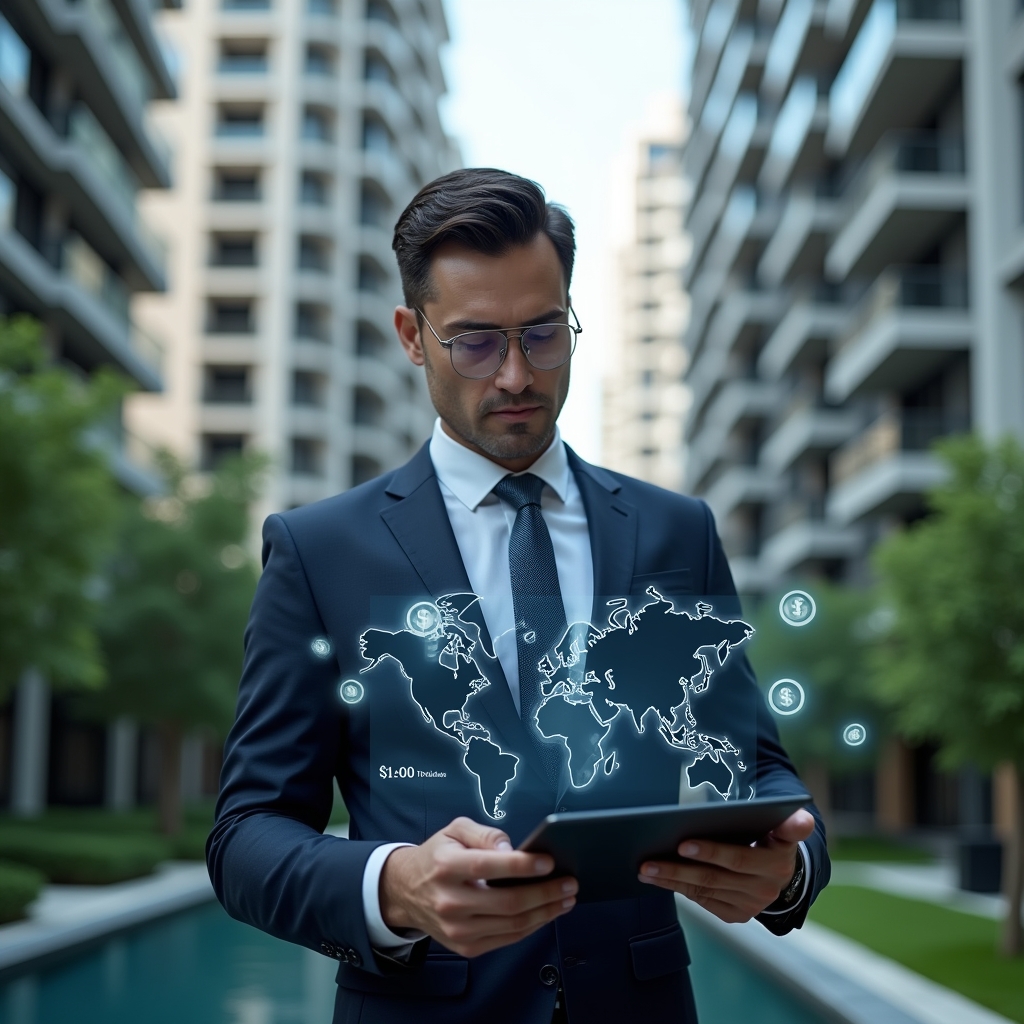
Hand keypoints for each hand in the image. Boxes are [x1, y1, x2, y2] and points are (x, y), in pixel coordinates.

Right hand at [379, 816, 577, 957]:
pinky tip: (546, 913)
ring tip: (566, 899)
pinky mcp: (465, 947)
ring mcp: (457, 930)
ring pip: (512, 926)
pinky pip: (507, 939)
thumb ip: (484, 833)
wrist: (406, 892)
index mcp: (446, 867)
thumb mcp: (455, 830)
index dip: (522, 865)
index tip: (549, 861)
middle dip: (545, 893)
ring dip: (545, 913)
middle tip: (570, 883)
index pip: (488, 867)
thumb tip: (511, 848)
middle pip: (507, 903)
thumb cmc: (437, 856)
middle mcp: (450, 902)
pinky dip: (531, 926)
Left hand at [637, 809, 814, 922]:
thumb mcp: (785, 828)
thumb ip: (790, 823)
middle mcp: (765, 886)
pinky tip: (659, 879)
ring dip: (671, 879)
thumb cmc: (772, 838)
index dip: (712, 852)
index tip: (684, 843)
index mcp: (776, 861)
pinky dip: (679, 889)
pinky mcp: (738, 914)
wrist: (784, 874)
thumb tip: (802, 818)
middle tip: (649, 858)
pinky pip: (703, 901)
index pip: (739, 856)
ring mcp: (751, 904)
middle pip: (713, 876)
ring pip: (704, 890)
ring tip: (644, 868)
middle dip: (678, 866)